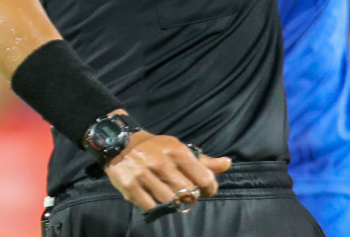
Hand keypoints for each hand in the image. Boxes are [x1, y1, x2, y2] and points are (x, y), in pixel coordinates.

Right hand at [103, 132, 230, 213]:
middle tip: (187, 194)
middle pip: (187, 192)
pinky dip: (155, 206)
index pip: (204, 177)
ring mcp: (145, 175)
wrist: (121, 144)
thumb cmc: (157, 148)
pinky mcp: (130, 187)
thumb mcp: (180, 148)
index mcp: (178, 151)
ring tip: (171, 196)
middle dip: (190, 196)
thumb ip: (204, 160)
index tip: (207, 190)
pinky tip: (155, 198)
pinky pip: (150, 206)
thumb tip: (227, 164)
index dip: (209, 188)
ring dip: (173, 203)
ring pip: (169, 201)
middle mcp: (162, 162)